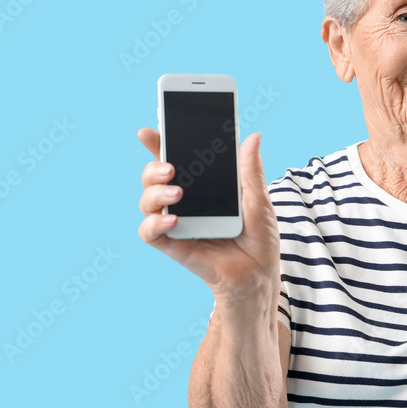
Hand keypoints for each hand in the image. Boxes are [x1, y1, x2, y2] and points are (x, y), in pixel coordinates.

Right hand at [136, 128, 281, 301]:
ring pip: (147, 201)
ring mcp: (177, 222)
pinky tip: (173, 221)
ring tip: (176, 193)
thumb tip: (253, 137)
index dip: (159, 144)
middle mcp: (184, 201)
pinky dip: (155, 224)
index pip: (176, 160)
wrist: (259, 275)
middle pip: (154, 177)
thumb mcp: (259, 201)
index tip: (148, 132)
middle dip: (153, 167)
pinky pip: (150, 232)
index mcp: (203, 186)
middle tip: (170, 168)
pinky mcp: (173, 245)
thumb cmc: (259, 238)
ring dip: (154, 193)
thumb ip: (251, 171)